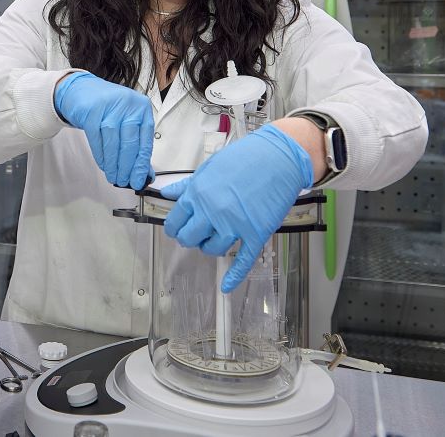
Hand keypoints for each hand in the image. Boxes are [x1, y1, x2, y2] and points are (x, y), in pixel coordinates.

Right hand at [53, 71, 154, 188]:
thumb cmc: (109, 107)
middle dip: (127, 167)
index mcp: (142, 108)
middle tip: (124, 181)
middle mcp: (128, 105)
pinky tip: (104, 165)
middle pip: (130, 143)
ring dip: (113, 164)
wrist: (83, 90)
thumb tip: (144, 172)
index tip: (138, 179)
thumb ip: (137, 143)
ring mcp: (109, 107)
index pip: (145, 141)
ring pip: (113, 143)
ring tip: (113, 176)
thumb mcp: (127, 120)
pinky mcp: (91, 111)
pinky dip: (101, 155)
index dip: (141, 164)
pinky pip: (97, 140)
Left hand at [160, 124, 312, 291]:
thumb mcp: (209, 167)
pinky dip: (233, 275)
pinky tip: (226, 285)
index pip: (175, 220)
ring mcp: (235, 225)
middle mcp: (213, 211)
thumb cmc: (244, 158)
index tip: (176, 228)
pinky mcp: (255, 234)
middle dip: (188, 238)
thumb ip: (187, 185)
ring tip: (213, 240)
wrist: (278, 158)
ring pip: (212, 249)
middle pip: (189, 238)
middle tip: (193, 235)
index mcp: (198, 194)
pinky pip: (242, 260)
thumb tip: (167, 193)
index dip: (174, 226)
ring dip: (209, 248)